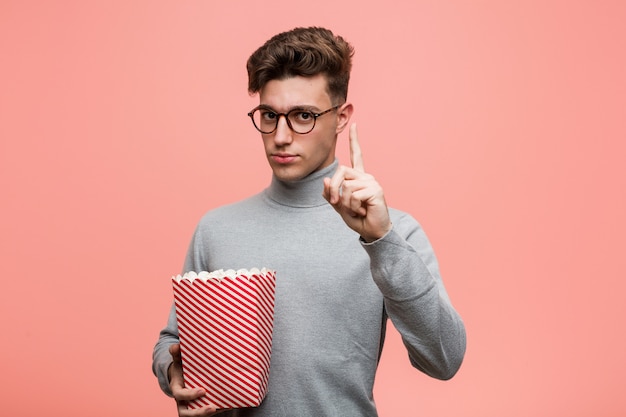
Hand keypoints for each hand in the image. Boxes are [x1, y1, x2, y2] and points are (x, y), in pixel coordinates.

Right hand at [169, 344, 222, 415]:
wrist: (185, 374)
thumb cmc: (182, 367)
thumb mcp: (179, 359)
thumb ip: (177, 353)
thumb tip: (175, 346)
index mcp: (177, 389)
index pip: (180, 395)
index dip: (190, 395)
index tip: (202, 391)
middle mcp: (183, 401)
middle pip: (186, 413)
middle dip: (199, 412)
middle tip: (212, 408)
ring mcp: (192, 405)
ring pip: (197, 415)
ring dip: (207, 414)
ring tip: (221, 408)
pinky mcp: (202, 406)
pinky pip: (208, 411)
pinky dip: (218, 409)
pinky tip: (230, 404)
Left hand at [323, 123, 391, 241]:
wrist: (373, 231)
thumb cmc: (358, 219)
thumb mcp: (340, 206)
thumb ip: (331, 194)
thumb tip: (325, 180)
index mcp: (358, 178)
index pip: (356, 155)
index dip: (354, 140)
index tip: (354, 124)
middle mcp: (365, 176)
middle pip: (341, 171)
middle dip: (333, 189)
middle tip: (335, 203)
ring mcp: (371, 182)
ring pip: (346, 186)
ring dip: (345, 203)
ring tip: (356, 210)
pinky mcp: (375, 190)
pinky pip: (353, 195)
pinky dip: (353, 207)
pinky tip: (363, 211)